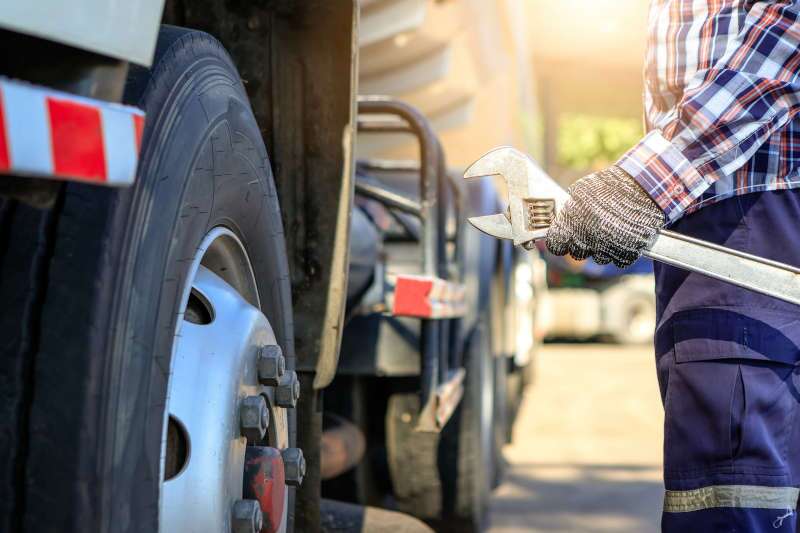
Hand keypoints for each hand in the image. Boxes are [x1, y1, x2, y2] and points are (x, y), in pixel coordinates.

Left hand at [546, 166, 664, 267]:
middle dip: (582, 244)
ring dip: (603, 248)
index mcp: (573, 220)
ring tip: (611, 230)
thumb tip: (558, 224)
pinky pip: (619, 260)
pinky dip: (621, 251)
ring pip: (599, 258)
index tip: (562, 240)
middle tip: (591, 232)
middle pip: (578, 253)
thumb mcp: (583, 192)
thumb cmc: (611, 186)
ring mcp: (609, 246)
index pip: (556, 244)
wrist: (645, 186)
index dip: (559, 243)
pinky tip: (624, 236)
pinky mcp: (628, 253)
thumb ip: (569, 211)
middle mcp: (589, 236)